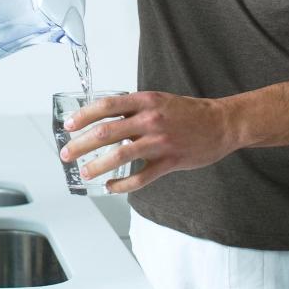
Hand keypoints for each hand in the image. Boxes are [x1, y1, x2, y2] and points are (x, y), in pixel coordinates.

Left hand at [58, 91, 239, 193]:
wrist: (222, 123)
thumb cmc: (188, 112)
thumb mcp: (158, 101)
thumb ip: (134, 110)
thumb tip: (105, 121)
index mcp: (146, 101)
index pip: (106, 106)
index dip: (84, 116)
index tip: (69, 125)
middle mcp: (150, 119)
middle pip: (106, 132)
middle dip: (81, 144)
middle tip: (67, 153)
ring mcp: (160, 141)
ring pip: (120, 155)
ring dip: (97, 166)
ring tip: (84, 172)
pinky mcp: (170, 161)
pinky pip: (141, 177)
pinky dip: (122, 185)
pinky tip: (111, 187)